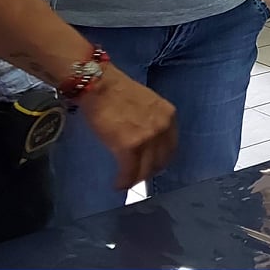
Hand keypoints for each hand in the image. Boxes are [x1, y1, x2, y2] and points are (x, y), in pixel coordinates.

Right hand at [77, 67, 178, 188]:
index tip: (152, 165)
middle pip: (160, 160)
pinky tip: (118, 184)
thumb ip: (152, 120)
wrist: (98, 85)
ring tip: (126, 183)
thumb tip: (146, 138)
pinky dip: (124, 181)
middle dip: (149, 171)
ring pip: (146, 169)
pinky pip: (129, 171)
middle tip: (138, 176)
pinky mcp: (129, 146)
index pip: (170, 146)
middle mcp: (162, 127)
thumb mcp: (146, 103)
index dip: (160, 159)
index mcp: (168, 115)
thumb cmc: (116, 91)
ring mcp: (147, 138)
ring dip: (135, 179)